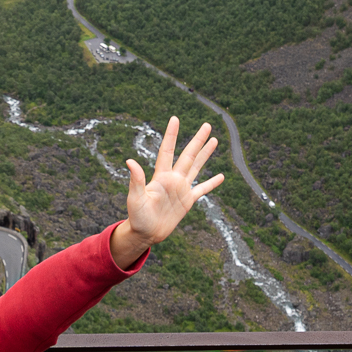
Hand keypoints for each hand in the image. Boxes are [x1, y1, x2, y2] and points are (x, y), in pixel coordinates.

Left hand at [111, 116, 223, 267]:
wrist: (146, 233)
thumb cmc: (137, 216)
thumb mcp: (135, 198)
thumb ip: (136, 180)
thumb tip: (130, 161)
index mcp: (161, 176)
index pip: (167, 150)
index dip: (171, 135)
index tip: (175, 118)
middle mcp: (173, 179)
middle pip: (188, 155)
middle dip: (197, 140)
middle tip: (207, 125)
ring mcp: (181, 189)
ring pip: (196, 167)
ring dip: (205, 155)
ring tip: (214, 140)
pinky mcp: (187, 201)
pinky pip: (202, 190)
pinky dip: (212, 183)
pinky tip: (221, 176)